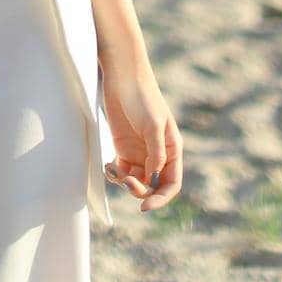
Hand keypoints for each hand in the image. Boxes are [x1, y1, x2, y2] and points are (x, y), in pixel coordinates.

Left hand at [100, 52, 183, 213]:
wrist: (122, 75)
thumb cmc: (142, 96)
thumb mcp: (152, 124)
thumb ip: (155, 153)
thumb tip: (154, 180)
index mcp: (172, 149)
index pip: (171, 184)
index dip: (161, 199)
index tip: (145, 207)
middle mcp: (158, 154)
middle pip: (153, 186)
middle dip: (140, 190)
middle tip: (126, 181)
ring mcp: (140, 152)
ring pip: (136, 181)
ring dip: (126, 183)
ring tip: (115, 170)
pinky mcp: (124, 148)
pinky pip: (122, 171)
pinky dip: (115, 175)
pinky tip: (109, 167)